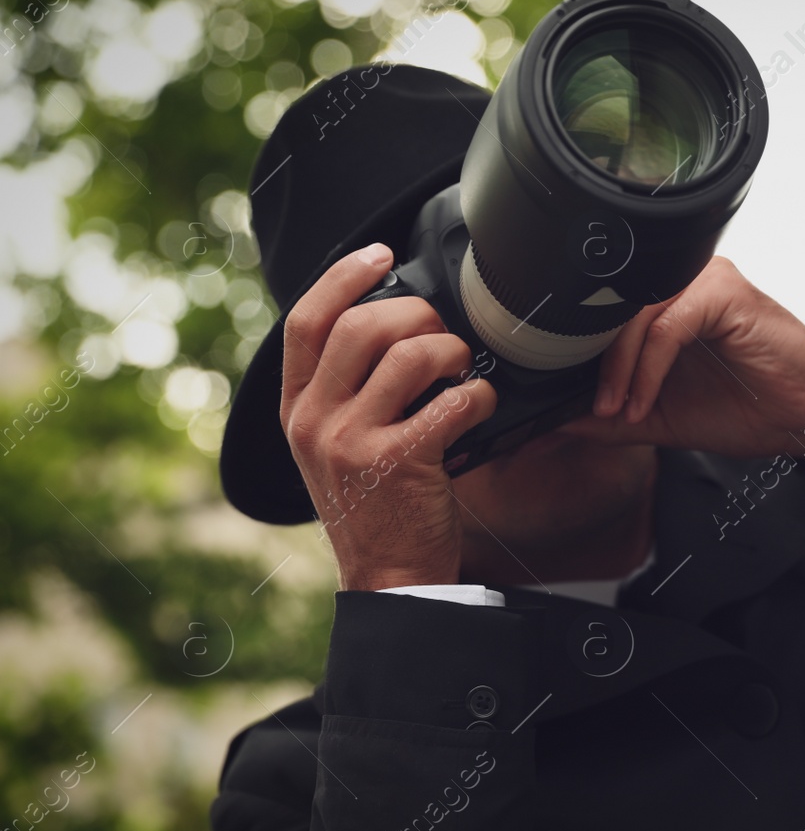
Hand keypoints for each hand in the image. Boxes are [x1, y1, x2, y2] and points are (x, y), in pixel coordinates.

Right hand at [279, 243, 496, 590]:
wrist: (388, 577)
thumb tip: (393, 323)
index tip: (380, 253)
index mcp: (297, 410)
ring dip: (452, 352)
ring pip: (409, 355)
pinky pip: (451, 401)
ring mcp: (352, 442)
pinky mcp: (398, 462)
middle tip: (442, 332)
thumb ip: (347, 390)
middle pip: (361, 326)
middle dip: (415, 313)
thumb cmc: (376, 506)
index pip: (306, 322)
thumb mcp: (335, 445)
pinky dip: (478, 395)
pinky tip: (481, 406)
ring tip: (462, 371)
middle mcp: (315, 421)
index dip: (343, 277)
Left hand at [560, 257, 804, 472]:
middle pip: (613, 312)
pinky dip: (648, 369)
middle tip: (593, 410)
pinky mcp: (722, 292)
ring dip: (619, 369)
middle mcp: (682, 281)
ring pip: (635, 316)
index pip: (604, 316)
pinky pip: (666, 327)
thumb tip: (554, 424)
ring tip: (619, 409)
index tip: (570, 400)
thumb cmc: (751, 406)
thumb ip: (610, 417)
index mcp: (665, 302)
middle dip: (594, 366)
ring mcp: (703, 281)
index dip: (581, 357)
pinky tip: (645, 401)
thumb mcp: (661, 417)